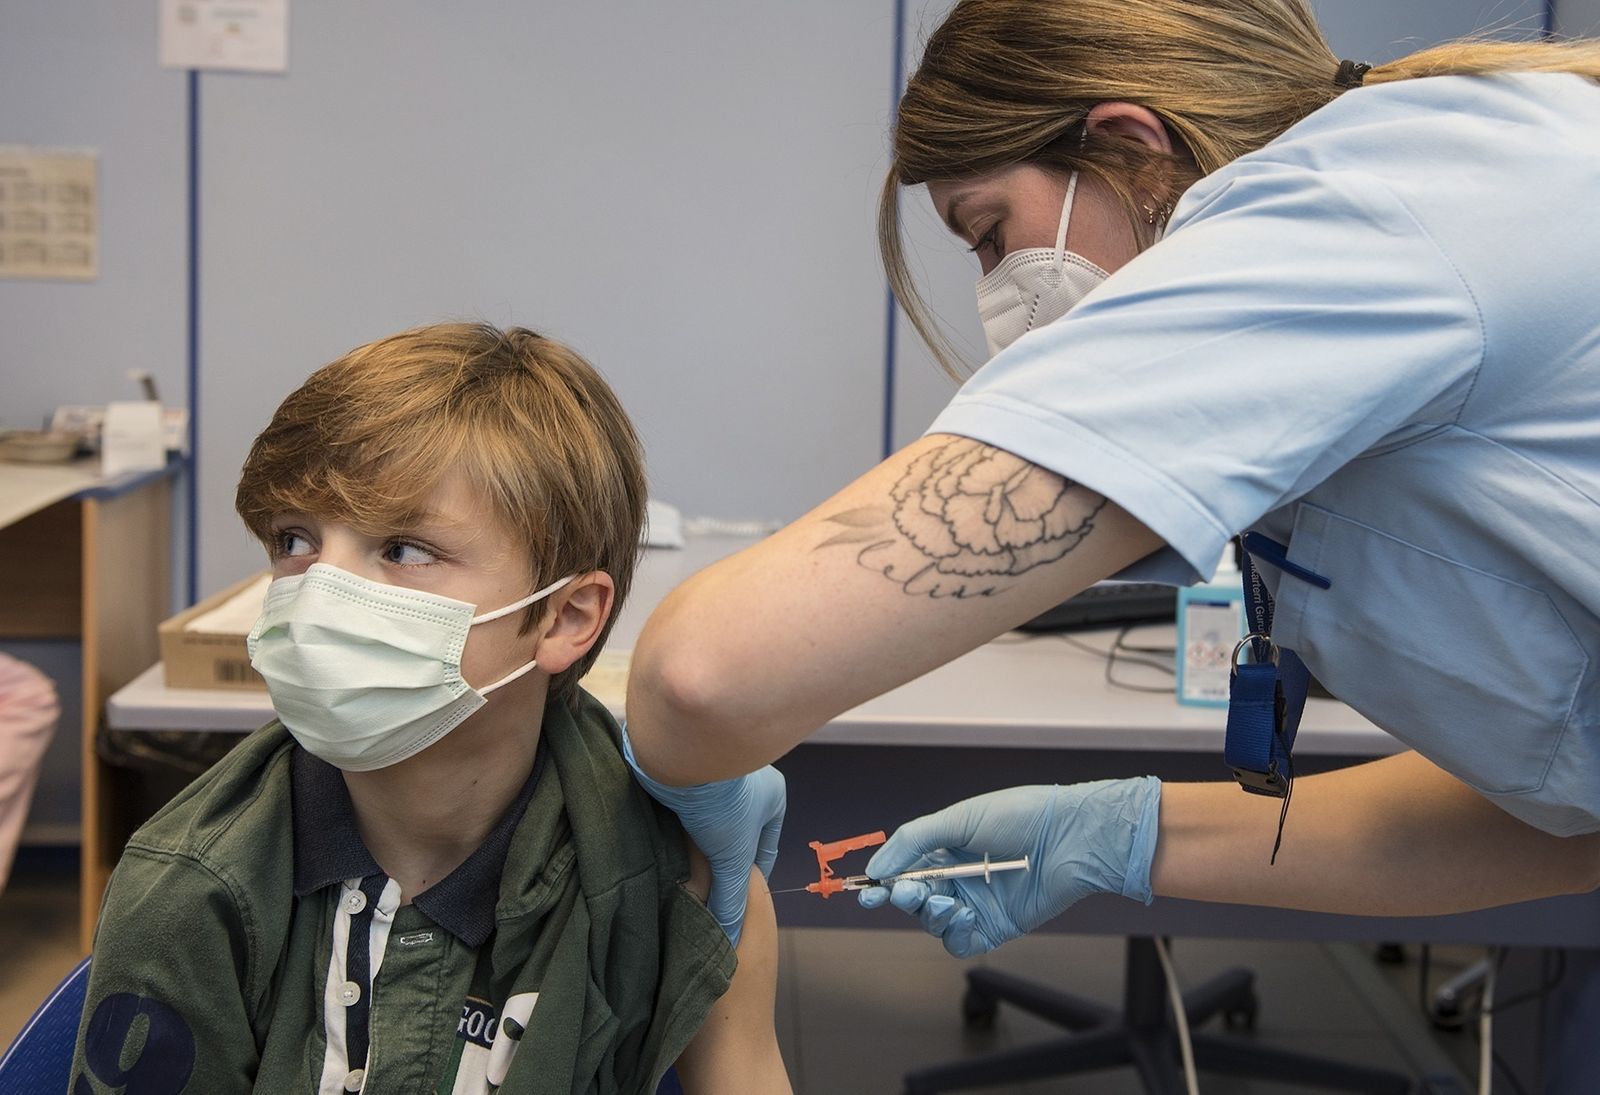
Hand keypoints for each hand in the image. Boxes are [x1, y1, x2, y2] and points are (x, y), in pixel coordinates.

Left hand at [620, 721, 785, 946]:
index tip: (737, 901)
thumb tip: (729, 936)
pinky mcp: (687, 770)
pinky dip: (681, 825)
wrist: (680, 751)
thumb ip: (731, 897)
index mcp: (774, 795)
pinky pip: (689, 806)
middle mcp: (749, 780)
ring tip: (682, 872)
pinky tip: (668, 844)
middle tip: (705, 889)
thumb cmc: (721, 800)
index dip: (751, 878)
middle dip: (721, 861)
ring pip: (711, 820)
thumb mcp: (732, 856)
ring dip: (698, 843)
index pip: (765, 847)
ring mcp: (717, 773)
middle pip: (735, 834)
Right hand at [858, 778, 1160, 957]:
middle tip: (905, 891)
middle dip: (904, 897)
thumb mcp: (958, 817)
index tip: (867, 890)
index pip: (902, 869)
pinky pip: (961, 942)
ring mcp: (975, 903)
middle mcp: (957, 877)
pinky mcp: (995, 926)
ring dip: (931, 913)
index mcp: (944, 848)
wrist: (1071, 836)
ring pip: (933, 922)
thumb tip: (875, 867)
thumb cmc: (1019, 816)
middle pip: (913, 898)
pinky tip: (964, 916)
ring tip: (948, 900)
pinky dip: (955, 934)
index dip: (883, 881)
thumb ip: (912, 841)